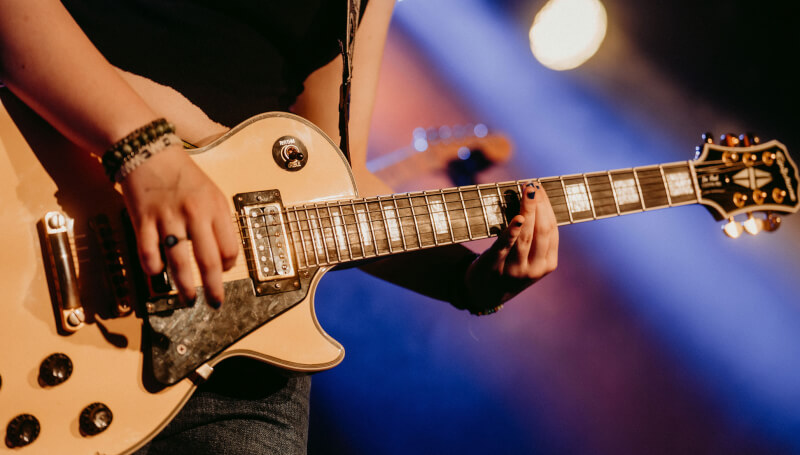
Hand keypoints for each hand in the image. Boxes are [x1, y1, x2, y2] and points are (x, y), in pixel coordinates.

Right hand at [120, 146, 238, 305]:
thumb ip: (218, 221)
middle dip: (213, 288)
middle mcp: (195, 214)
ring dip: (185, 287)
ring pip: (179, 263)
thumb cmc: (182, 175)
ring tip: (188, 299)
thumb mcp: (210, 192)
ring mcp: (168, 218)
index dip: (229, 265)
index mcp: (215, 207)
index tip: (224, 272)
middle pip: (208, 261)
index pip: (230, 247)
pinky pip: (149, 253)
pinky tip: (156, 274)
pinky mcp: (144, 220)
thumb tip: (223, 256)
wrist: (148, 151)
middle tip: (215, 303)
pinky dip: (153, 268)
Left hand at [464, 182, 558, 306]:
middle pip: (541, 231)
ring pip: (526, 236)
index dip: (547, 208)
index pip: (551, 230)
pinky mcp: (496, 266)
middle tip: (533, 185)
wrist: (483, 294)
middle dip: (539, 206)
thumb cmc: (508, 268)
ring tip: (527, 192)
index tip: (540, 188)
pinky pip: (506, 246)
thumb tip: (534, 200)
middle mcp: (534, 268)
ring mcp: (516, 270)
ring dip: (528, 211)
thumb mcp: (528, 259)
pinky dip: (512, 231)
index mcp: (547, 264)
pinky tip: (518, 218)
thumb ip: (534, 237)